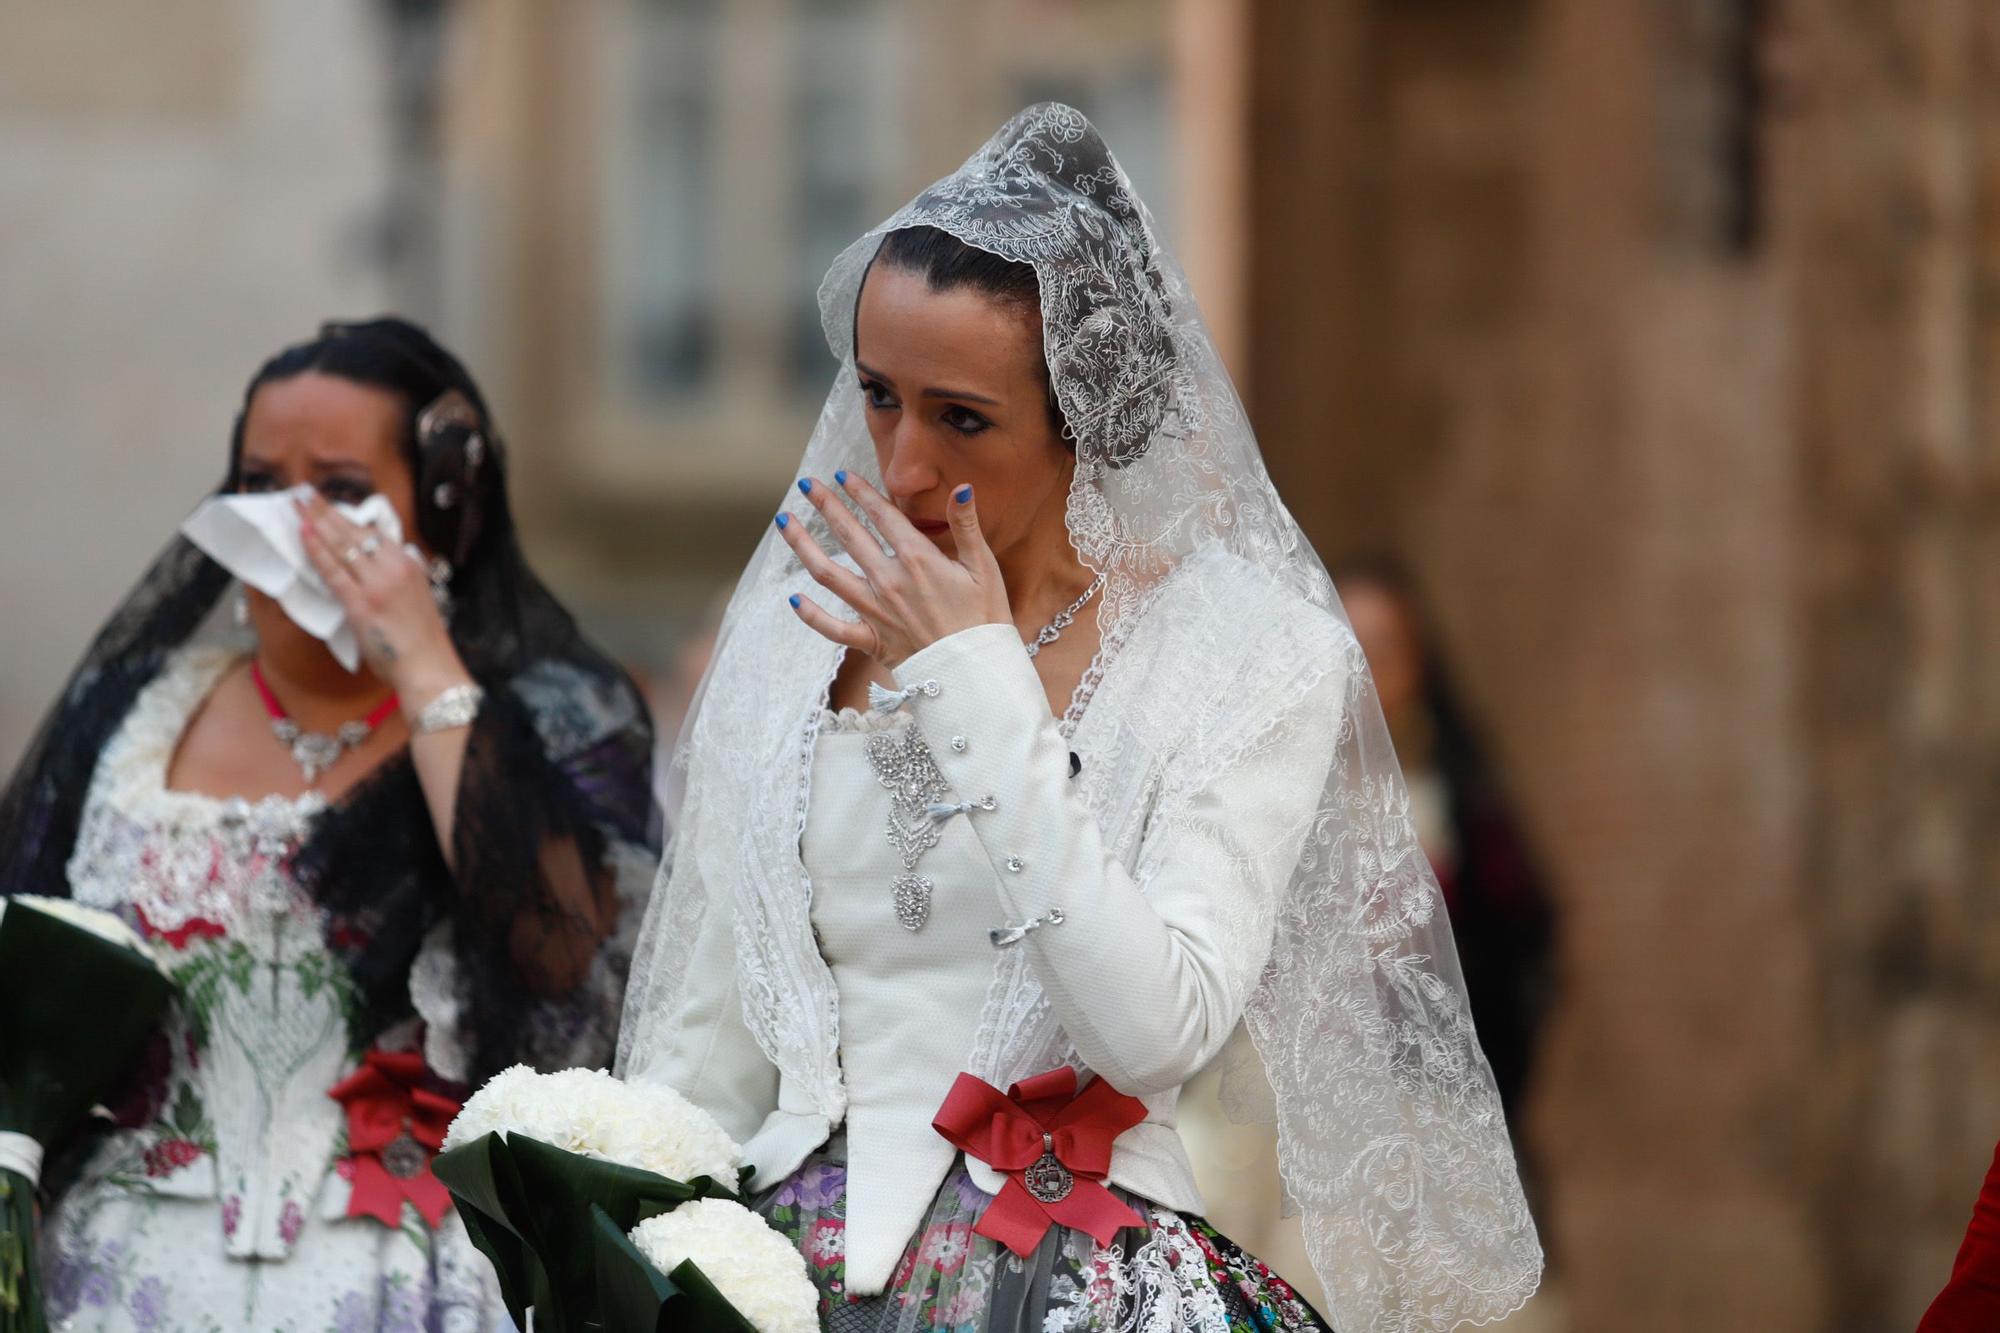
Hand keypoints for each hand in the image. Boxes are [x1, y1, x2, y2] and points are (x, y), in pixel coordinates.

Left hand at [296, 491, 471, 707]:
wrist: (430, 668)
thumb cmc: (423, 643)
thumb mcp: (417, 600)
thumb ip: (397, 582)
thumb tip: (376, 573)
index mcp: (410, 565)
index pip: (374, 533)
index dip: (347, 518)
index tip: (330, 505)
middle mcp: (395, 568)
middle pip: (354, 531)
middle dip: (327, 509)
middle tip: (304, 491)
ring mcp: (378, 584)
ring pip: (342, 545)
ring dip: (316, 521)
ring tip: (297, 503)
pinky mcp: (362, 603)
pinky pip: (333, 571)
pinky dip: (317, 550)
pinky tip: (303, 534)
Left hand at [778, 474, 1009, 666]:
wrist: (977, 673)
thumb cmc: (986, 619)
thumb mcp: (984, 567)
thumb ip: (966, 525)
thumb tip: (962, 487)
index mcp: (918, 559)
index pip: (882, 515)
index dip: (861, 492)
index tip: (843, 475)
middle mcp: (889, 581)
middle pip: (849, 535)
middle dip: (825, 505)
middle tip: (807, 485)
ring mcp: (876, 611)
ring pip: (827, 573)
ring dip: (802, 544)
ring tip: (784, 522)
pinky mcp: (871, 640)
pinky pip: (833, 628)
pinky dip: (811, 615)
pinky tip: (793, 599)